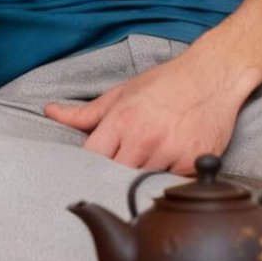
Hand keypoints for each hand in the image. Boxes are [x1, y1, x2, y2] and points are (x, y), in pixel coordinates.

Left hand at [42, 53, 247, 172]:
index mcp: (122, 120)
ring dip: (141, 178)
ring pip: (144, 182)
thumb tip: (50, 112)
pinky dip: (167, 178)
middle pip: (116, 175)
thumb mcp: (120, 93)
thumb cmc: (164, 83)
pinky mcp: (193, 164)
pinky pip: (171, 183)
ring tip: (146, 162)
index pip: (92, 158)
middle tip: (115, 172)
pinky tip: (169, 163)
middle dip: (113, 176)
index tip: (87, 170)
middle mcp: (145, 138)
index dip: (87, 167)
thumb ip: (85, 113)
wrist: (211, 76)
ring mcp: (170, 153)